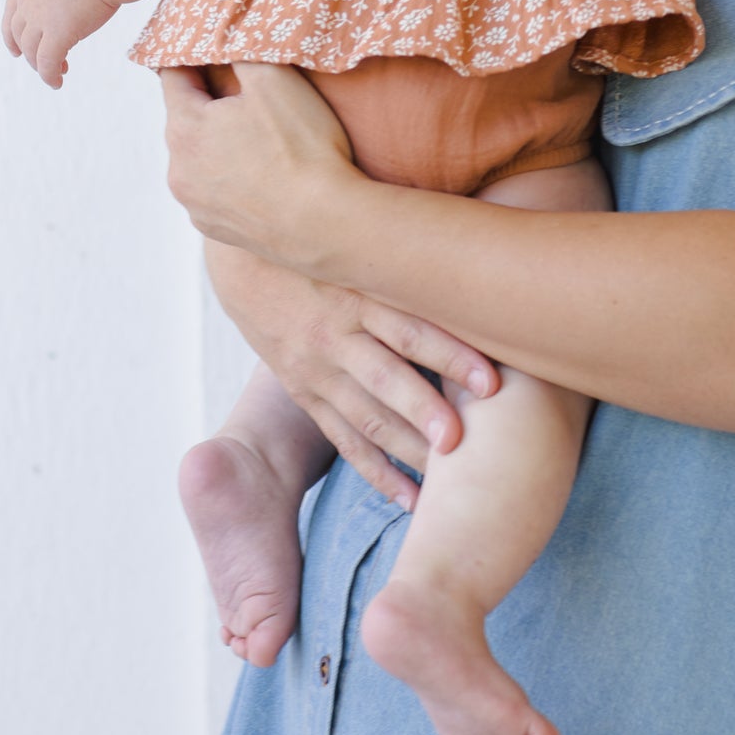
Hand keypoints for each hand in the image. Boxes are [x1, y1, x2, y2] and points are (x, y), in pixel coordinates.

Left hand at [2, 0, 120, 87]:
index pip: (12, 7)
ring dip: (41, 65)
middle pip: (20, 32)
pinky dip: (49, 75)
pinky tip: (57, 82)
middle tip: (40, 64)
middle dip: (27, 51)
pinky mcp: (57, 34)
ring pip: (31, 50)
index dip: (11, 31)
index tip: (15, 48)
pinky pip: (47, 63)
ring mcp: (40, 17)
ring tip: (57, 72)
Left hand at [161, 62, 354, 263]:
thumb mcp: (275, 80)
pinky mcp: (214, 228)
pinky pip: (214, 190)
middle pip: (186, 118)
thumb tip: (226, 38)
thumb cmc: (301, 148)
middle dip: (212, 102)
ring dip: (220, 143)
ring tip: (262, 139)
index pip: (172, 74)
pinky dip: (231, 178)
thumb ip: (241, 51)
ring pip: (198, 157)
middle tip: (252, 95)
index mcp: (184, 127)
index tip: (216, 48)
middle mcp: (177, 169)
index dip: (195, 56)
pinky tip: (264, 175)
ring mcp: (194, 204)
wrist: (325, 224)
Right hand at [204, 239, 498, 502]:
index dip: (451, 353)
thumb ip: (410, 249)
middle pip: (386, 376)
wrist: (243, 257)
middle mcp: (335, 332)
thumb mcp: (358, 236)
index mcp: (356, 289)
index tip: (491, 381)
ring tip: (445, 476)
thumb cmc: (324, 236)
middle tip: (461, 441)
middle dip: (424, 409)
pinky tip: (409, 498)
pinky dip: (375, 470)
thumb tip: (476, 241)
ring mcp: (316, 366)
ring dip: (406, 447)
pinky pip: (342, 438)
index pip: (409, 326)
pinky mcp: (304, 391)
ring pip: (365, 415)